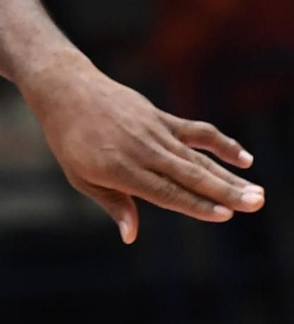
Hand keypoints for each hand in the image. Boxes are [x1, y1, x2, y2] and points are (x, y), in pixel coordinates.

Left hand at [28, 59, 263, 241]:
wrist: (65, 87)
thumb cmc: (69, 138)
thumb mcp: (80, 176)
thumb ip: (113, 204)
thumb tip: (131, 236)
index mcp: (120, 168)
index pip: (166, 192)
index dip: (195, 205)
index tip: (224, 215)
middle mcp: (141, 149)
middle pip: (189, 174)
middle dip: (224, 191)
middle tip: (255, 204)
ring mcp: (153, 130)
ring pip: (197, 156)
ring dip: (229, 174)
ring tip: (258, 192)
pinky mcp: (159, 116)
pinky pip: (194, 131)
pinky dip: (220, 143)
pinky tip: (244, 157)